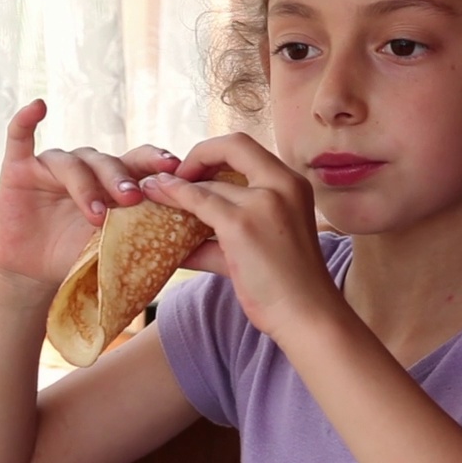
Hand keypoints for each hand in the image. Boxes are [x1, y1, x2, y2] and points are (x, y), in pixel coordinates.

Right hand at [0, 100, 180, 292]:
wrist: (32, 269)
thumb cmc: (76, 255)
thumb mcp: (111, 248)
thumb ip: (140, 238)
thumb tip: (191, 248)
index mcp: (112, 180)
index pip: (138, 162)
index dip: (155, 160)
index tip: (175, 168)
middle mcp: (85, 166)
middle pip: (106, 161)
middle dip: (120, 179)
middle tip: (132, 199)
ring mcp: (52, 165)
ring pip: (71, 163)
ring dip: (85, 186)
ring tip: (96, 215)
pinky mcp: (18, 167)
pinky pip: (20, 137)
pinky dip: (26, 121)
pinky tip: (38, 107)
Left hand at [139, 132, 339, 337]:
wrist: (308, 315)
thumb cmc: (289, 287)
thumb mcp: (266, 244)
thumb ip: (226, 234)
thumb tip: (182, 243)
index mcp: (293, 184)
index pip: (248, 147)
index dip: (216, 152)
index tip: (197, 173)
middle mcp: (283, 184)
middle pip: (232, 147)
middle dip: (199, 156)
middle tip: (175, 177)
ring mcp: (263, 202)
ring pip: (209, 181)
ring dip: (177, 182)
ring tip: (153, 191)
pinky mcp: (241, 225)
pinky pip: (198, 201)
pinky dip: (174, 197)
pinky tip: (156, 198)